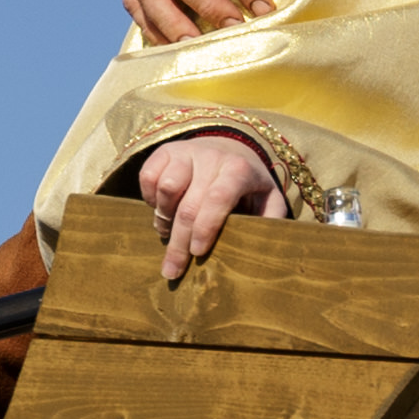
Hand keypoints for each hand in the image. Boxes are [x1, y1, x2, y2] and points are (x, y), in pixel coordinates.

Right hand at [134, 131, 290, 281]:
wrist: (230, 149)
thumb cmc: (249, 185)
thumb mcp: (269, 199)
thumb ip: (271, 221)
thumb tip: (265, 250)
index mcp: (239, 170)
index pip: (218, 198)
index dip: (205, 227)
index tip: (197, 253)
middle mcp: (212, 157)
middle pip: (189, 204)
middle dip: (178, 242)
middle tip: (172, 270)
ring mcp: (186, 151)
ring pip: (165, 188)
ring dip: (164, 217)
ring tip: (169, 232)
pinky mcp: (165, 151)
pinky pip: (147, 176)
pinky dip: (149, 198)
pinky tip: (162, 209)